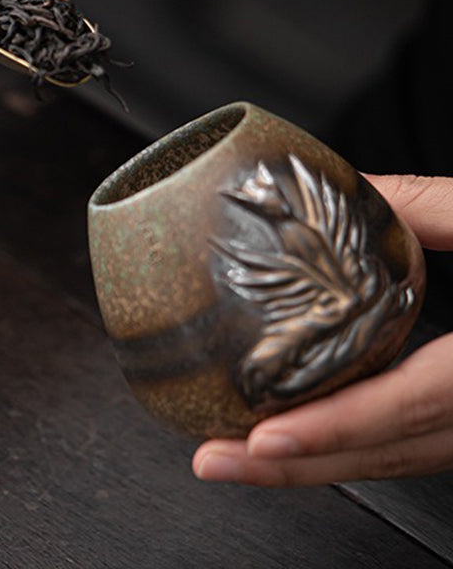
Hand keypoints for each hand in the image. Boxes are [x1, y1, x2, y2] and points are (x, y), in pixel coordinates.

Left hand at [193, 174, 452, 485]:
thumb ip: (432, 204)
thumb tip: (348, 181)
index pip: (411, 406)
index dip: (336, 428)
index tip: (266, 438)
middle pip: (389, 452)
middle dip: (297, 466)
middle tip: (217, 460)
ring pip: (397, 462)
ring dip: (315, 466)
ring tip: (235, 455)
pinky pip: (409, 448)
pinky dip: (349, 448)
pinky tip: (298, 436)